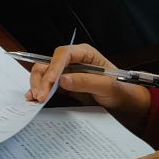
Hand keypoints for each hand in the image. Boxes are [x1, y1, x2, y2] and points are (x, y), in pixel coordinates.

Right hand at [25, 42, 152, 122]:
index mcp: (84, 54)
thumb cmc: (121, 91)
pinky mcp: (62, 85)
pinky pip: (45, 85)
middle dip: (42, 79)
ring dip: (37, 85)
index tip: (51, 81)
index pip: (64, 54)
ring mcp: (65, 73)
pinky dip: (38, 90)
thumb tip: (63, 80)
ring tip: (36, 98)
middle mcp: (72, 61)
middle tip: (40, 95)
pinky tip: (33, 98)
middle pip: (49, 63)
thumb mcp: (108, 86)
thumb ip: (87, 81)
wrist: (124, 104)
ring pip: (43, 73)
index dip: (54, 66)